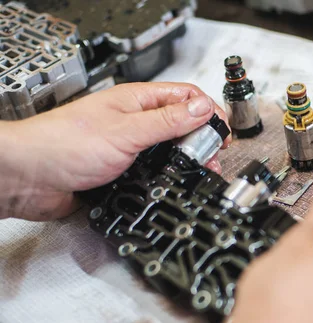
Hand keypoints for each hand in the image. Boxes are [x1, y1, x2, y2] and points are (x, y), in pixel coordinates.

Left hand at [0, 82, 230, 220]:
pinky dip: (169, 173)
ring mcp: (129, 145)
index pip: (185, 96)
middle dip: (202, 136)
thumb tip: (203, 108)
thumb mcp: (127, 131)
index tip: (222, 131)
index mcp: (137, 101)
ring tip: (202, 168)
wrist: (32, 177)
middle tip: (214, 154)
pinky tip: (177, 180)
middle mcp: (135, 121)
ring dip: (188, 157)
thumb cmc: (65, 144)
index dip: (208, 110)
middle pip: (181, 122)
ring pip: (170, 147)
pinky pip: (155, 168)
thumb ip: (168, 121)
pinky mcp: (123, 168)